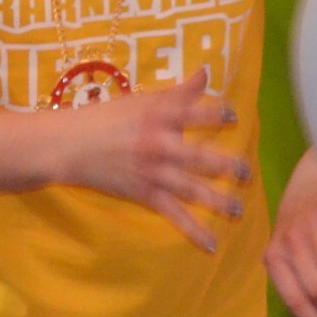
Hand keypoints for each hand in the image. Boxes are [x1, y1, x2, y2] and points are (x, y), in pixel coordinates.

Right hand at [55, 68, 248, 252]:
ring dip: (219, 201)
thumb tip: (206, 70)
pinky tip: (212, 245)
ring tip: (239, 210)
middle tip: (246, 172)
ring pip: (193, 189)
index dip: (219, 114)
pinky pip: (175, 215)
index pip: (198, 112)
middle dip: (227, 166)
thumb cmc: (107, 117)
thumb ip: (179, 90)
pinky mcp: (145, 194)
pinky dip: (194, 231)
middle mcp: (160, 144)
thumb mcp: (142, 99)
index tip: (234, 117)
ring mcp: (154, 171)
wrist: (70, 145)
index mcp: (160, 116)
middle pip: (202, 156)